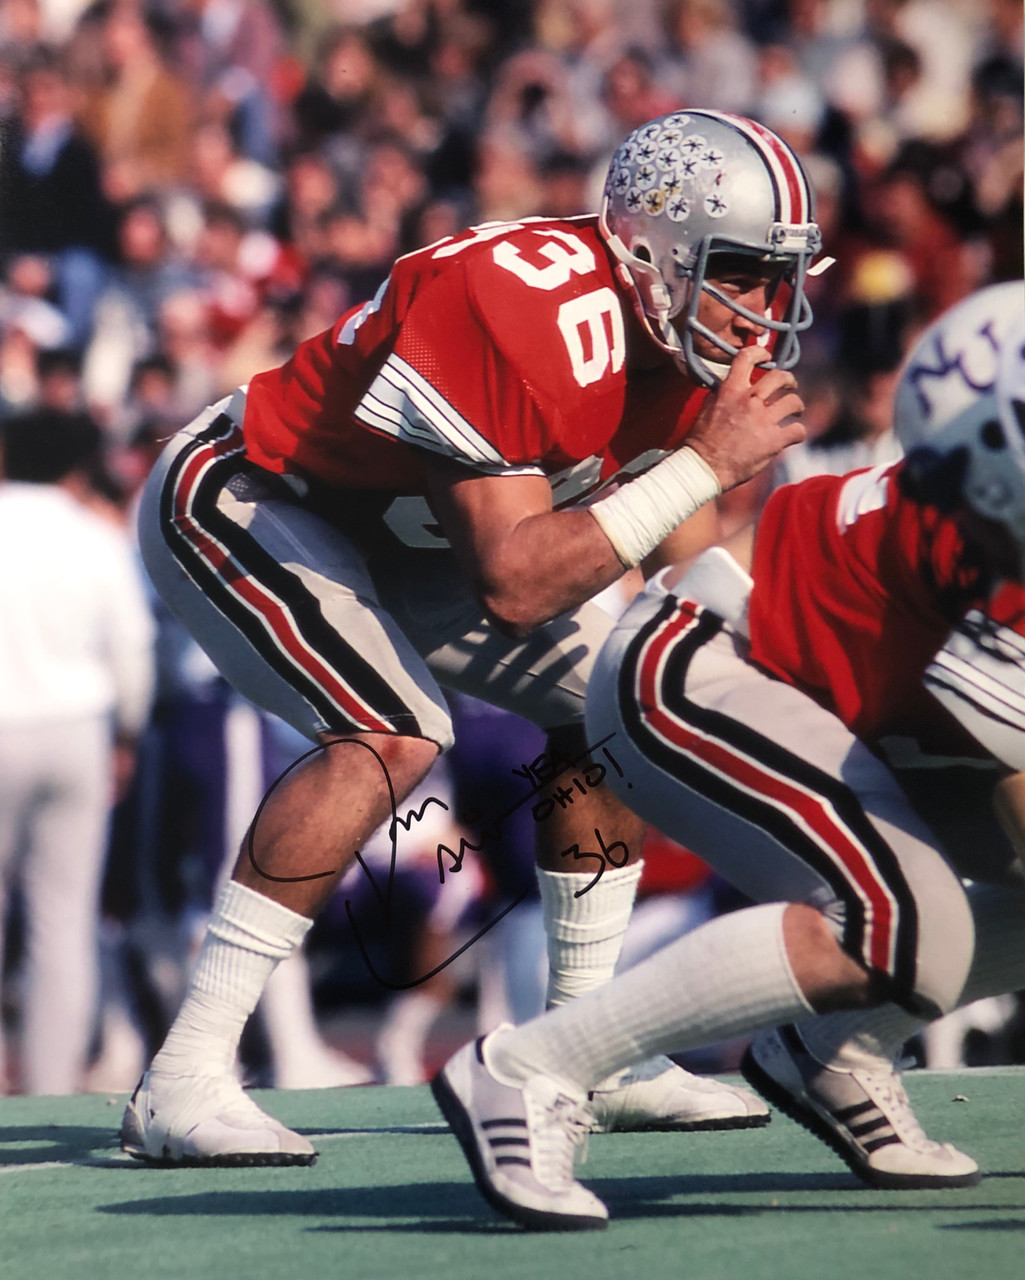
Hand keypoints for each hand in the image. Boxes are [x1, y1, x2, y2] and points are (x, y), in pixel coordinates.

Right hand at [685, 347, 805, 491]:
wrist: (705, 467)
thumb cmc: (701, 441)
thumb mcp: (706, 408)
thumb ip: (720, 394)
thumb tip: (726, 386)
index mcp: (730, 390)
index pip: (747, 358)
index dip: (759, 353)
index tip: (766, 357)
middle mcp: (749, 401)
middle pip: (779, 377)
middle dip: (789, 379)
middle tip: (790, 385)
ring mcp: (763, 420)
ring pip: (793, 402)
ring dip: (797, 405)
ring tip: (796, 411)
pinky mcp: (773, 440)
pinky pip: (797, 430)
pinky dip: (798, 432)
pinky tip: (794, 435)